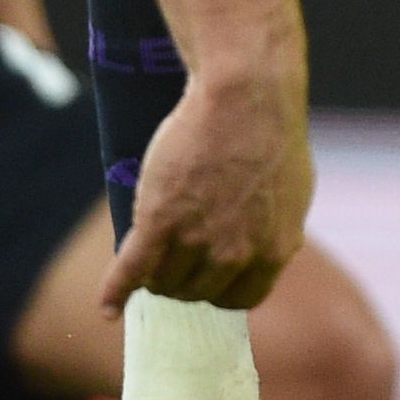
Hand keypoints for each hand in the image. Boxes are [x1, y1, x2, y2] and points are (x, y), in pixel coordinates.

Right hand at [107, 61, 309, 313]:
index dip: (221, 290)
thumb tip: (274, 254)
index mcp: (274, 250)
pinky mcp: (158, 220)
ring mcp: (195, 238)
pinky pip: (131, 270)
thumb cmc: (271, 133)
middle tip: (175, 258)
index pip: (242, 299)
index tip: (208, 281)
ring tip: (149, 260)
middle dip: (185, 279)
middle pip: (197, 292)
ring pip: (163, 281)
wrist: (246, 91)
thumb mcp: (292, 192)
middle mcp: (234, 253)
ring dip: (154, 276)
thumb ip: (277, 231)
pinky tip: (107, 307)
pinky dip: (114, 292)